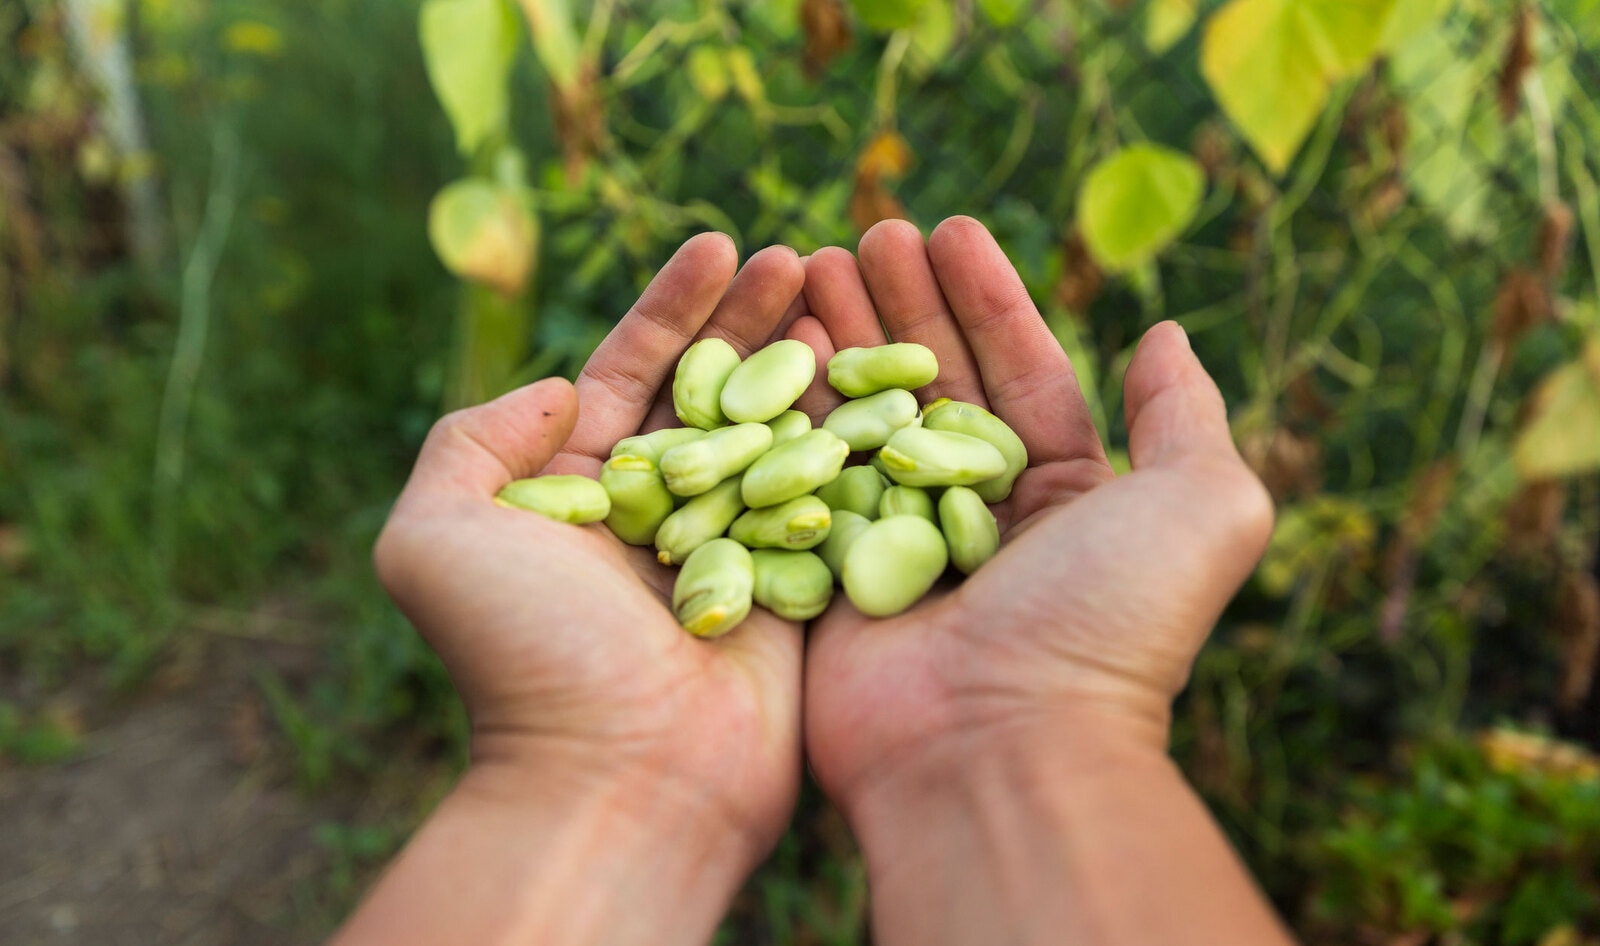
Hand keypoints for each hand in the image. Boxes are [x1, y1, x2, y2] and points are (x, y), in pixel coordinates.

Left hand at [369, 236, 806, 905]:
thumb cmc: (522, 657)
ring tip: (848, 295)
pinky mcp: (795, 590)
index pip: (632, 373)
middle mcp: (658, 515)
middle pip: (714, 391)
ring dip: (812, 364)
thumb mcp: (437, 535)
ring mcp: (733, 551)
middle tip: (802, 255)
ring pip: (779, 435)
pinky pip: (829, 500)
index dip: (675, 307)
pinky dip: (853, 440)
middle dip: (756, 320)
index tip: (721, 244)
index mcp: (578, 494)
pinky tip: (883, 382)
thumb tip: (556, 386)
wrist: (620, 778)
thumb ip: (472, 443)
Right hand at [797, 216, 1274, 812]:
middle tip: (865, 233)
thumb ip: (1186, 412)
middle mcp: (981, 519)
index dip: (987, 296)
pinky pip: (805, 476)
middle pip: (933, 384)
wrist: (999, 748)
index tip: (948, 227)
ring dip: (840, 337)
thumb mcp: (1201, 504)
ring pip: (864, 419)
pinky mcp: (827, 578)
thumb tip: (1162, 332)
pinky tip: (773, 338)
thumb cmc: (1107, 623)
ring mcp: (898, 548)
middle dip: (901, 305)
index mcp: (1066, 498)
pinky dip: (790, 407)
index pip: (1021, 371)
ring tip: (806, 261)